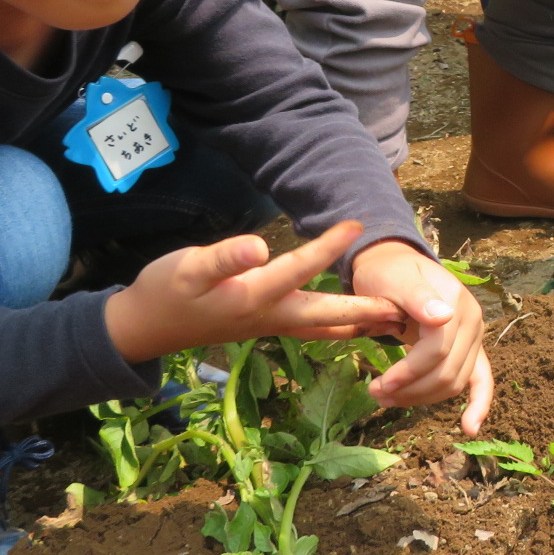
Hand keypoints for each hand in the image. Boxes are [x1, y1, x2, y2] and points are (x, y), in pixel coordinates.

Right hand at [106, 220, 399, 365]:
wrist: (146, 325)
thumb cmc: (165, 291)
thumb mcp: (187, 268)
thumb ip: (223, 259)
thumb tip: (257, 247)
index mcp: (254, 296)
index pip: (301, 268)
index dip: (328, 246)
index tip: (357, 225)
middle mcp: (270, 315)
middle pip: (328, 314)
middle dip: (367, 309)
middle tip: (407, 309)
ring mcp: (269, 325)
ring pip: (324, 328)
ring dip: (358, 324)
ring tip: (393, 324)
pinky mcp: (265, 326)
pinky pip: (312, 329)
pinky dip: (337, 327)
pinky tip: (351, 325)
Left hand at [345, 238, 493, 434]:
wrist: (395, 266)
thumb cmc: (389, 273)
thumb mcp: (395, 278)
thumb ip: (417, 296)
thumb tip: (443, 317)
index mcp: (456, 303)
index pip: (437, 351)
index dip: (409, 373)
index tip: (379, 385)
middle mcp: (473, 320)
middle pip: (447, 372)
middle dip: (411, 390)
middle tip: (375, 394)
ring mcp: (475, 336)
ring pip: (455, 382)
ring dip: (423, 398)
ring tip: (387, 399)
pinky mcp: (471, 349)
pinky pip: (481, 380)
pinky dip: (478, 404)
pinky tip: (470, 427)